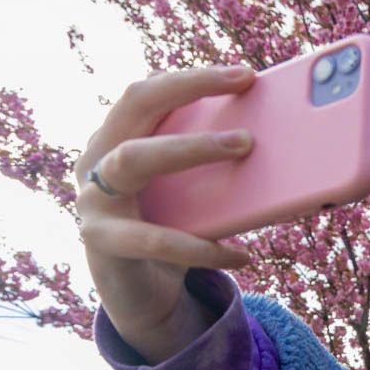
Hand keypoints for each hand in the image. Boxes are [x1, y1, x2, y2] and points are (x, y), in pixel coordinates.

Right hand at [75, 66, 256, 362]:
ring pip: (133, 160)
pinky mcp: (102, 244)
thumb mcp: (191, 194)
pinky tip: (241, 255)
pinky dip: (205, 248)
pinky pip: (157, 240)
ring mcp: (91, 200)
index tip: (244, 74)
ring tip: (245, 147)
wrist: (137, 295)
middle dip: (190, 93)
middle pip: (135, 106)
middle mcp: (95, 160)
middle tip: (248, 103)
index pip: (149, 92)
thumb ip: (211, 167)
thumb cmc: (169, 230)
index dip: (194, 79)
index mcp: (116, 138)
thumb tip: (278, 147)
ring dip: (191, 148)